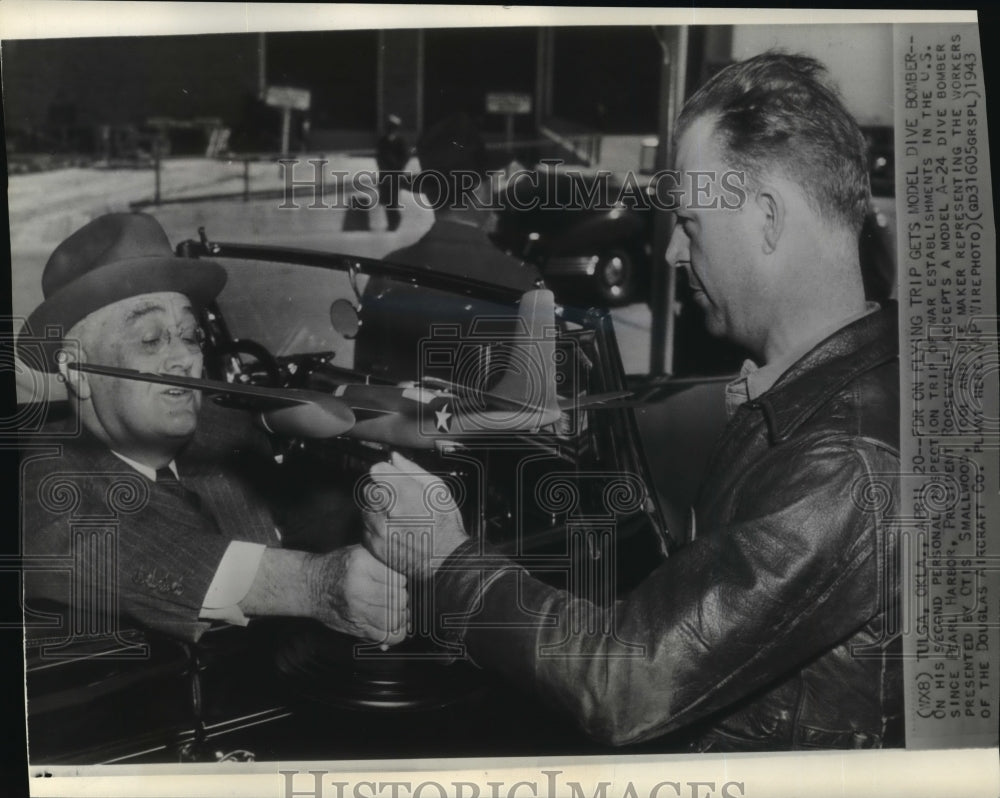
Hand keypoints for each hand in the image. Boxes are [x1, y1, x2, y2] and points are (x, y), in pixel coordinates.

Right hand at [306, 544, 407, 644]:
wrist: (309, 586)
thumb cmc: (336, 568)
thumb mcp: (359, 553)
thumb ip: (384, 562)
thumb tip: (410, 575)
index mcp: (361, 565)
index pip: (398, 578)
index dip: (403, 581)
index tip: (399, 581)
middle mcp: (358, 588)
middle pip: (398, 599)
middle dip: (404, 598)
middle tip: (399, 595)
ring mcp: (356, 610)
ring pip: (394, 619)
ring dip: (401, 616)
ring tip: (398, 610)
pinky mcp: (354, 627)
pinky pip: (384, 636)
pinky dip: (394, 633)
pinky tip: (392, 625)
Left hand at [362, 452, 468, 579]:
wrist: (445, 558)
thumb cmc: (445, 524)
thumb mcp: (436, 489)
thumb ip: (412, 470)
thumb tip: (395, 458)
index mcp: (403, 492)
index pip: (376, 470)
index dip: (385, 472)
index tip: (390, 477)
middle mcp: (387, 510)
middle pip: (368, 489)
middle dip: (380, 491)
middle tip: (396, 499)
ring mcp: (379, 529)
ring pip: (365, 508)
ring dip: (376, 509)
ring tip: (396, 516)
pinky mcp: (375, 545)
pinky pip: (365, 528)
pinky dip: (375, 527)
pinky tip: (392, 529)